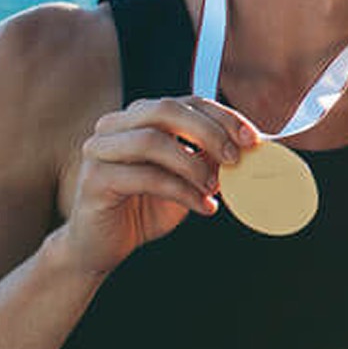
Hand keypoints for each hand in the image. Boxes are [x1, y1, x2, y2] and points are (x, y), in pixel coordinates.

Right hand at [57, 95, 258, 275]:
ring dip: (193, 164)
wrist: (102, 246)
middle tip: (234, 159)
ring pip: (152, 140)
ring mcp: (99, 150)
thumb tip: (246, 146)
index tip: (252, 138)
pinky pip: (145, 177)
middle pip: (166, 110)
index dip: (223, 116)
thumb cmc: (145, 208)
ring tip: (215, 187)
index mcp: (139, 118)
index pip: (186, 102)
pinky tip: (203, 207)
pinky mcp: (94, 180)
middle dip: (209, 132)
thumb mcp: (187, 180)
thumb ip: (208, 160)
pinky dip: (182, 192)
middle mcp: (115, 126)